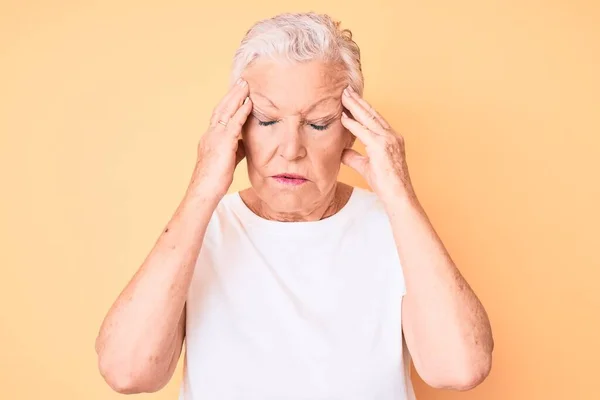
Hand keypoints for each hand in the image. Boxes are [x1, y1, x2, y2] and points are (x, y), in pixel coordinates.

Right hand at [188, 78, 252, 201]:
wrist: (203, 192)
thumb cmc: (214, 182)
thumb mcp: (227, 161)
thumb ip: (235, 150)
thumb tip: (244, 144)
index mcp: (210, 138)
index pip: (220, 116)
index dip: (229, 103)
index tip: (238, 93)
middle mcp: (210, 134)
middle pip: (221, 108)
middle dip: (232, 94)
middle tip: (242, 81)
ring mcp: (214, 137)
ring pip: (226, 111)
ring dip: (237, 96)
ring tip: (246, 85)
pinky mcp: (222, 143)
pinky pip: (233, 123)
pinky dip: (241, 111)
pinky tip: (249, 103)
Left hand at [340, 86, 415, 201]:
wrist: (398, 196)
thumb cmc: (386, 185)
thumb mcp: (366, 167)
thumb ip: (353, 157)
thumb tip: (341, 151)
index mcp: (391, 138)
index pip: (375, 119)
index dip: (363, 108)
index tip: (352, 100)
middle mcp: (392, 136)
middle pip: (372, 113)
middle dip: (358, 101)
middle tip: (346, 90)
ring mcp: (388, 140)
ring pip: (368, 118)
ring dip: (355, 106)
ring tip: (343, 95)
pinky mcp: (382, 147)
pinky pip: (364, 131)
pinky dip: (353, 124)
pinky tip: (343, 117)